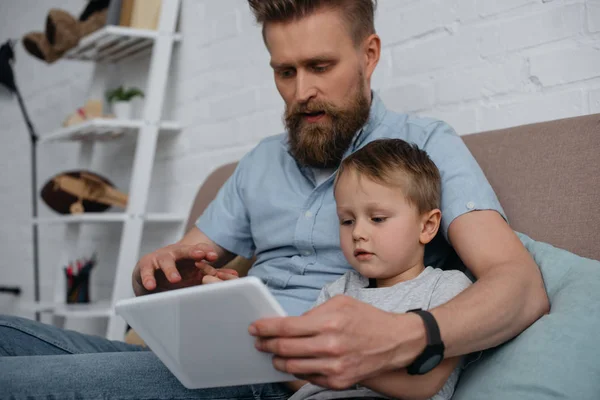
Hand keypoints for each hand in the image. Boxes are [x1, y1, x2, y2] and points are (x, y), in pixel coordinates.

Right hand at [132, 243, 238, 295]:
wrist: (151, 276)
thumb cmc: (178, 273)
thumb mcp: (195, 274)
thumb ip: (214, 274)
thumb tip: (235, 276)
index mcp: (189, 254)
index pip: (199, 250)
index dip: (206, 252)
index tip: (214, 257)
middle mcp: (176, 253)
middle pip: (185, 250)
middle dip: (192, 252)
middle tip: (199, 256)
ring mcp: (160, 258)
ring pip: (166, 261)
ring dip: (171, 270)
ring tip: (175, 279)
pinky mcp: (146, 266)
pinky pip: (147, 272)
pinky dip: (148, 278)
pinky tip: (151, 285)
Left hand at [249, 295, 425, 389]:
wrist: (395, 341)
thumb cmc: (367, 318)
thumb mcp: (340, 303)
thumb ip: (314, 312)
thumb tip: (291, 323)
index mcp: (329, 322)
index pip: (286, 327)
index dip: (265, 328)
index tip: (255, 328)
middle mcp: (330, 346)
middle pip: (284, 349)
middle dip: (266, 345)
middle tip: (260, 342)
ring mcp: (334, 367)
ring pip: (292, 367)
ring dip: (278, 360)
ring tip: (275, 354)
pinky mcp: (339, 381)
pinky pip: (308, 377)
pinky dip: (297, 370)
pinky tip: (295, 362)